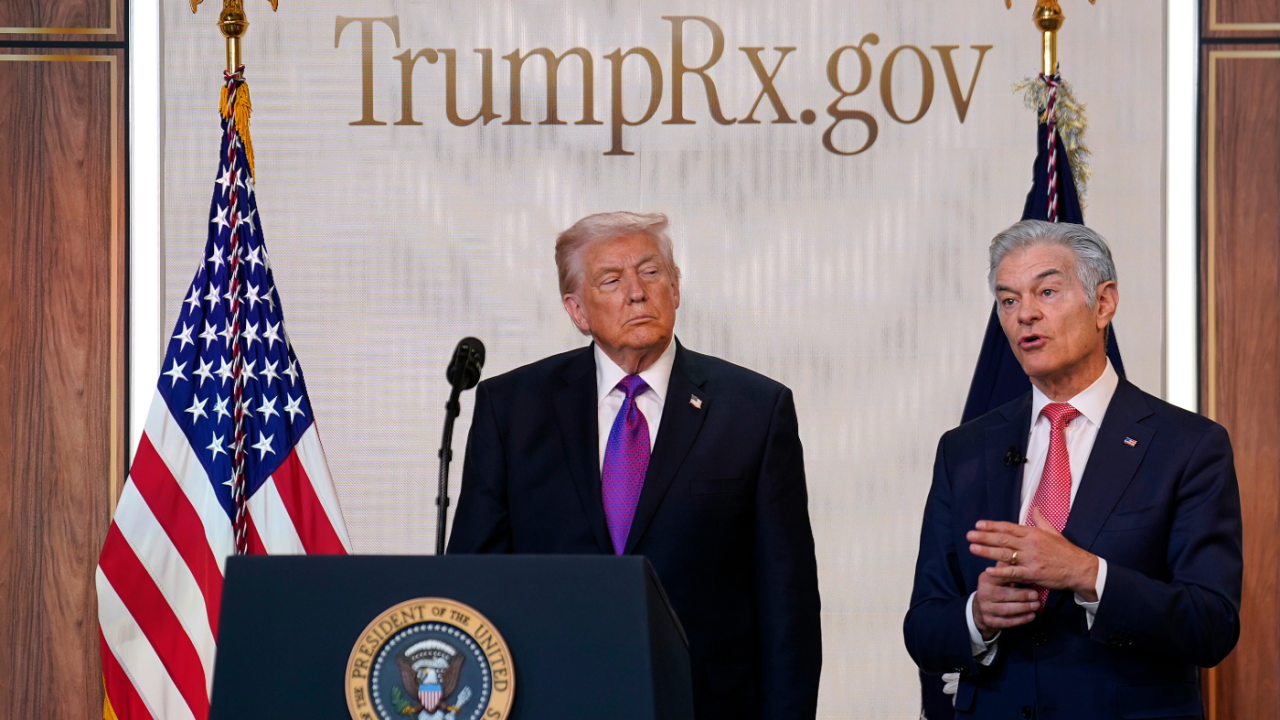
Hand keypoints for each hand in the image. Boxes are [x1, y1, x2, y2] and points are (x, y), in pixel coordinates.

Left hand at [966, 508, 1098, 599]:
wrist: (1080, 569)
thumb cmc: (1066, 551)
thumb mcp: (1053, 532)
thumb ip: (1040, 520)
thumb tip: (1034, 508)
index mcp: (1033, 533)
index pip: (1008, 527)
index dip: (992, 525)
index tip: (978, 524)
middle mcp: (1030, 544)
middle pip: (1002, 538)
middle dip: (984, 536)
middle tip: (969, 535)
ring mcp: (1030, 559)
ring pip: (1004, 553)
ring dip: (987, 551)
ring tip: (972, 548)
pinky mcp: (1033, 573)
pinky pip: (1013, 572)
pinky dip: (1000, 572)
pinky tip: (988, 570)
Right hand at [972, 564, 1038, 639]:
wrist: (980, 610)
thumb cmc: (995, 588)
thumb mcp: (997, 576)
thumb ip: (1006, 566)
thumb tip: (1017, 551)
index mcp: (986, 579)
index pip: (1001, 576)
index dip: (1015, 576)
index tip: (1029, 576)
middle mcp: (984, 594)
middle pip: (1005, 595)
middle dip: (1022, 595)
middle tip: (1036, 595)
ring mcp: (986, 609)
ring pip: (1007, 609)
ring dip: (1024, 608)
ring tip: (1036, 605)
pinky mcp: (990, 621)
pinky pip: (1007, 622)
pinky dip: (1021, 620)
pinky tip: (1031, 616)